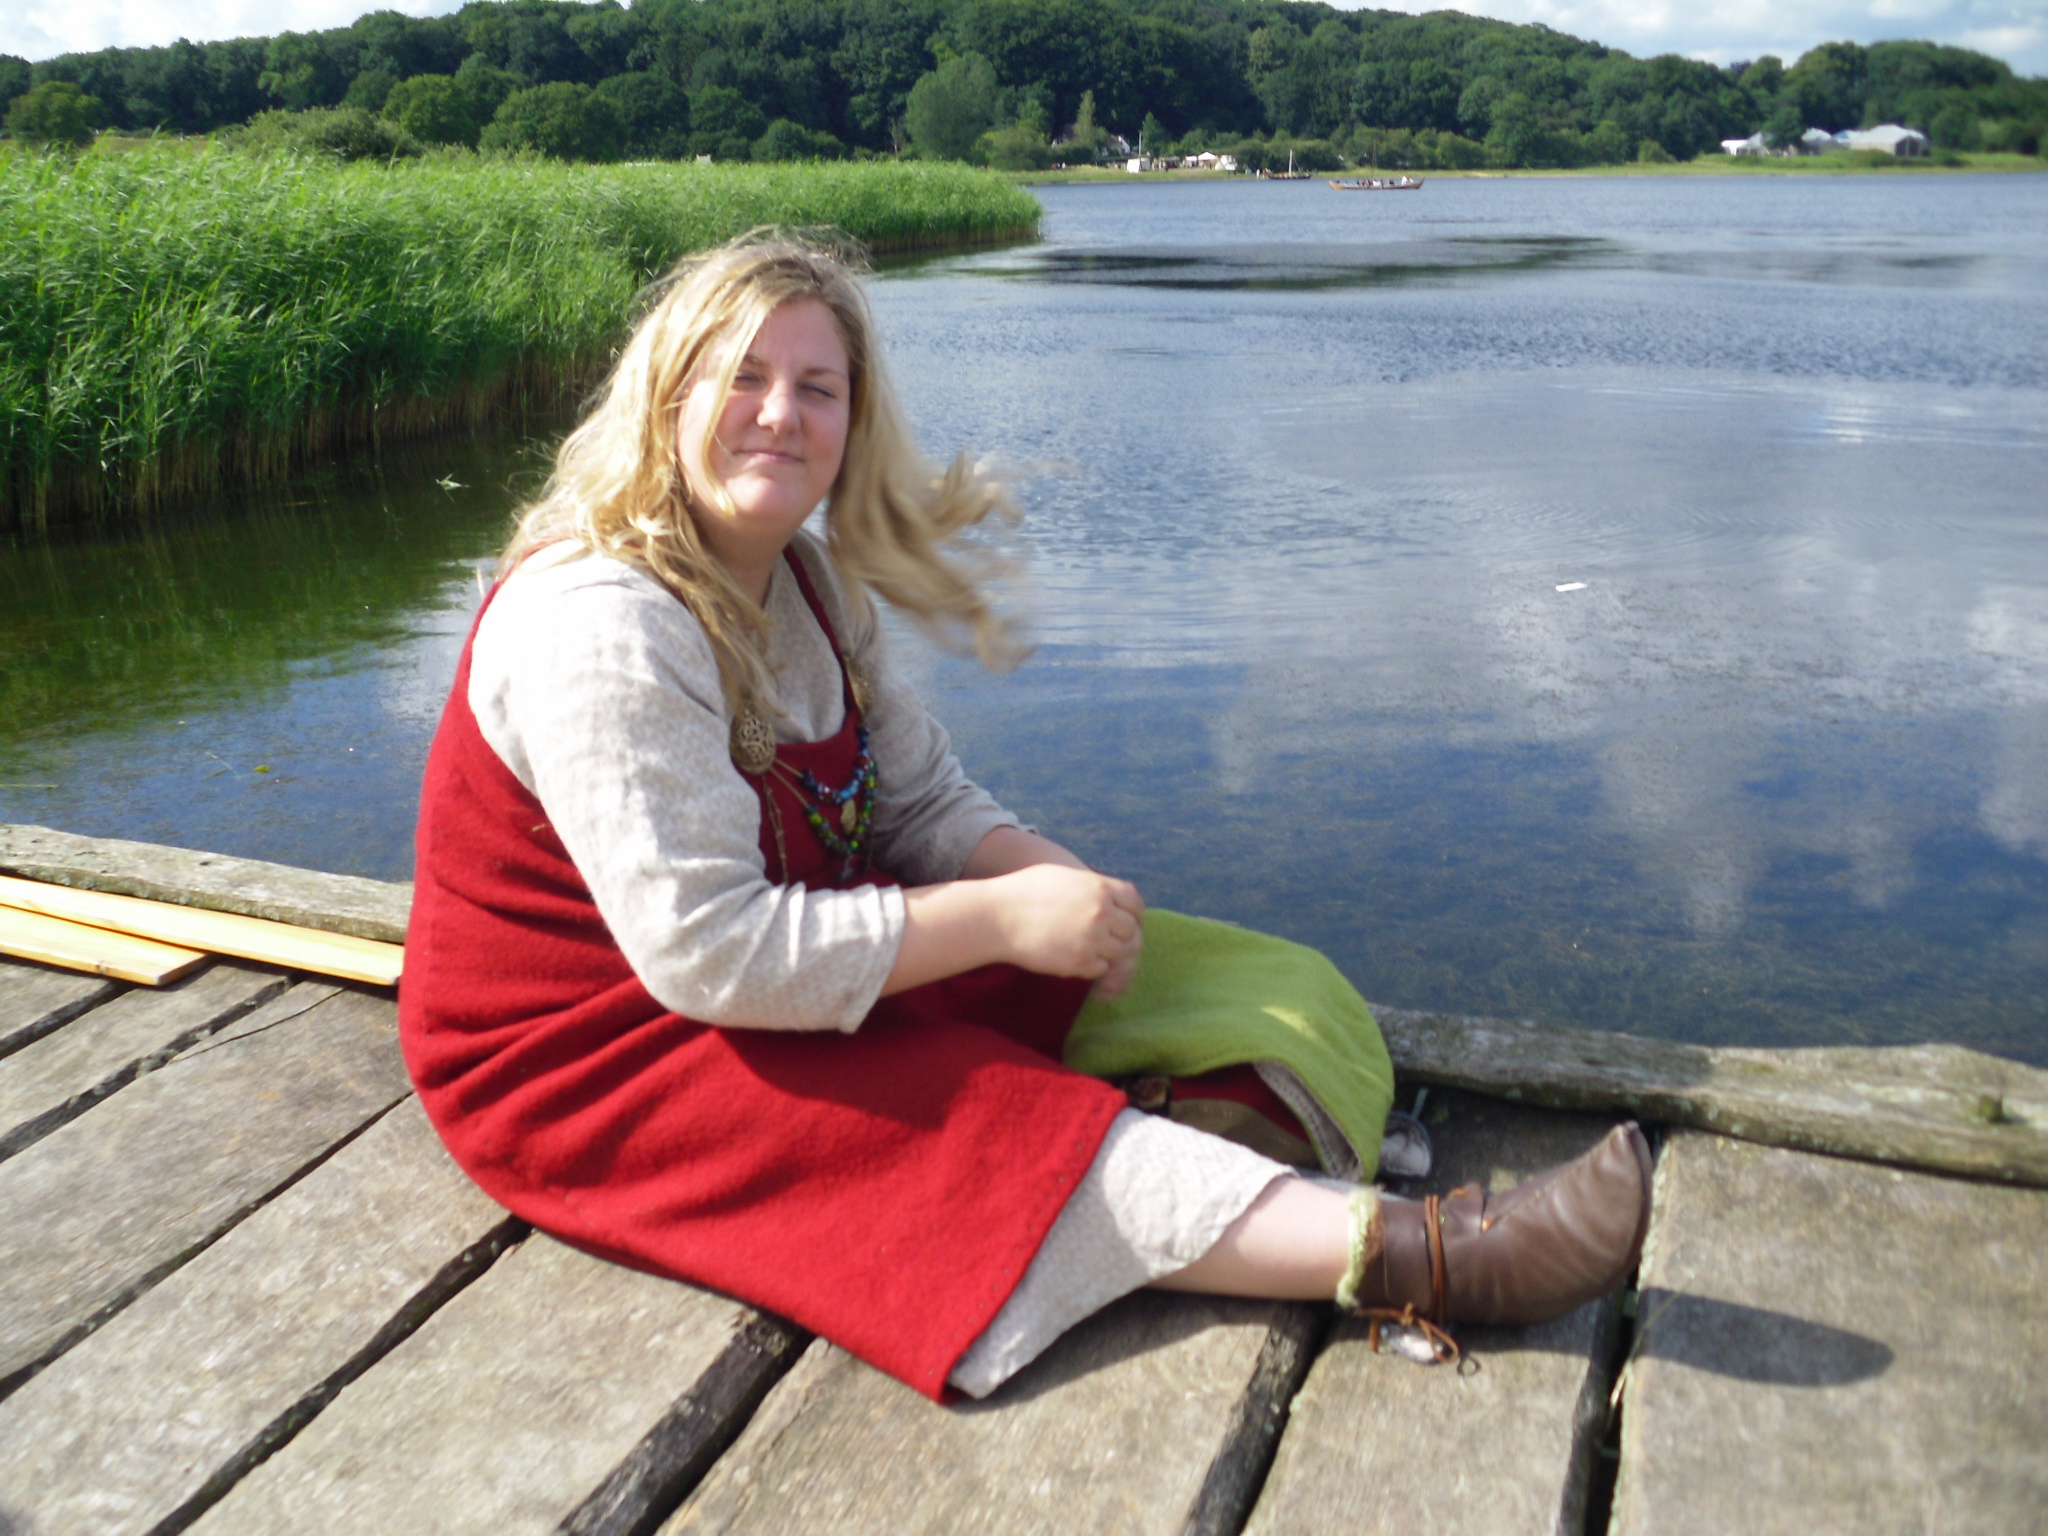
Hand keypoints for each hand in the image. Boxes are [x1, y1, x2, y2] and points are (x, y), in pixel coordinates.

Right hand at [992, 864, 1144, 991]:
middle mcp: (1101, 912)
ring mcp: (1092, 939)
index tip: (1128, 922)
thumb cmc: (1023, 892)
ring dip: (1108, 955)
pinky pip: (1100, 969)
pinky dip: (1093, 967)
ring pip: (1119, 954)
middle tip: (1107, 942)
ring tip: (1089, 952)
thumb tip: (1111, 894)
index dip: (1134, 915)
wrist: (997, 917)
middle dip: (1122, 938)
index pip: (1135, 903)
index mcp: (1100, 887)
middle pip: (1131, 932)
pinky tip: (1076, 960)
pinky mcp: (1079, 962)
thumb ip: (1092, 885)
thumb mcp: (1063, 876)